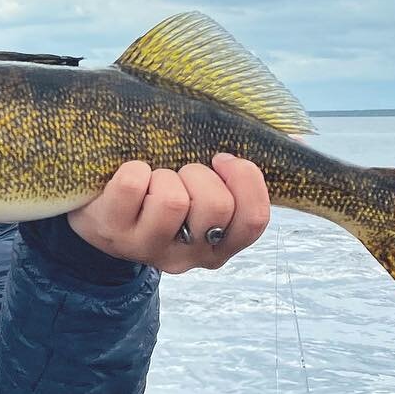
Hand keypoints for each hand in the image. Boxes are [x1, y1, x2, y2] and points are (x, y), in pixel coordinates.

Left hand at [67, 154, 269, 273]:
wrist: (97, 201)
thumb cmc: (162, 183)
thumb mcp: (208, 178)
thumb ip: (249, 163)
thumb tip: (297, 138)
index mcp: (219, 244)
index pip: (254, 220)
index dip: (246, 180)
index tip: (224, 159)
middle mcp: (187, 255)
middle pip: (216, 206)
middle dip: (200, 173)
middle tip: (180, 172)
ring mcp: (147, 248)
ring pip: (174, 200)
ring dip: (164, 173)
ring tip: (153, 177)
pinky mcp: (110, 232)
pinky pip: (133, 184)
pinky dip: (132, 168)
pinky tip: (126, 178)